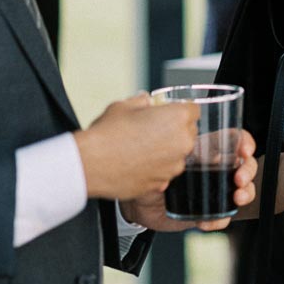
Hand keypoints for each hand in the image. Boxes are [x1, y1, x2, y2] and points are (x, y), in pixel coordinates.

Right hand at [74, 93, 197, 200]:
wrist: (90, 165)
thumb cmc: (106, 135)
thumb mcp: (123, 106)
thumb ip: (142, 102)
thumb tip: (146, 101)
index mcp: (177, 118)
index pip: (193, 110)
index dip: (179, 110)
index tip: (169, 113)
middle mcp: (182, 143)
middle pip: (188, 132)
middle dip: (174, 130)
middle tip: (152, 130)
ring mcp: (173, 166)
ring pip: (178, 154)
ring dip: (166, 150)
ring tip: (141, 147)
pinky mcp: (163, 182)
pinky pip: (165, 171)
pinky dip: (156, 167)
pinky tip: (137, 162)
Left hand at [120, 130, 257, 231]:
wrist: (138, 204)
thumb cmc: (149, 174)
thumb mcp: (158, 160)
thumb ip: (165, 159)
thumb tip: (170, 168)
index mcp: (206, 150)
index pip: (233, 139)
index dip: (244, 142)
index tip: (244, 151)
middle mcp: (214, 169)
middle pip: (245, 164)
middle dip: (248, 171)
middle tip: (239, 179)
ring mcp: (214, 191)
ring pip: (243, 190)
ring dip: (246, 194)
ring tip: (236, 199)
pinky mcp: (208, 211)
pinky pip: (223, 216)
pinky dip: (220, 220)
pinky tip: (207, 221)